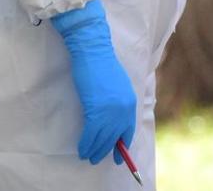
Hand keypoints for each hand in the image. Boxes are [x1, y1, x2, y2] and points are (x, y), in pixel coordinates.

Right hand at [50, 0, 135, 164]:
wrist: (93, 52)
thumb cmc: (101, 66)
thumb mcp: (116, 87)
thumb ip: (117, 104)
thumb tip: (112, 121)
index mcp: (130, 102)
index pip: (128, 130)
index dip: (123, 145)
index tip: (120, 158)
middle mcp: (124, 108)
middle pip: (115, 137)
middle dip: (106, 150)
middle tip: (97, 160)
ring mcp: (111, 110)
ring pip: (102, 138)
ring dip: (94, 149)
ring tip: (87, 157)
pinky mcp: (96, 110)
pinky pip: (91, 134)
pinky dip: (86, 143)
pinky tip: (82, 149)